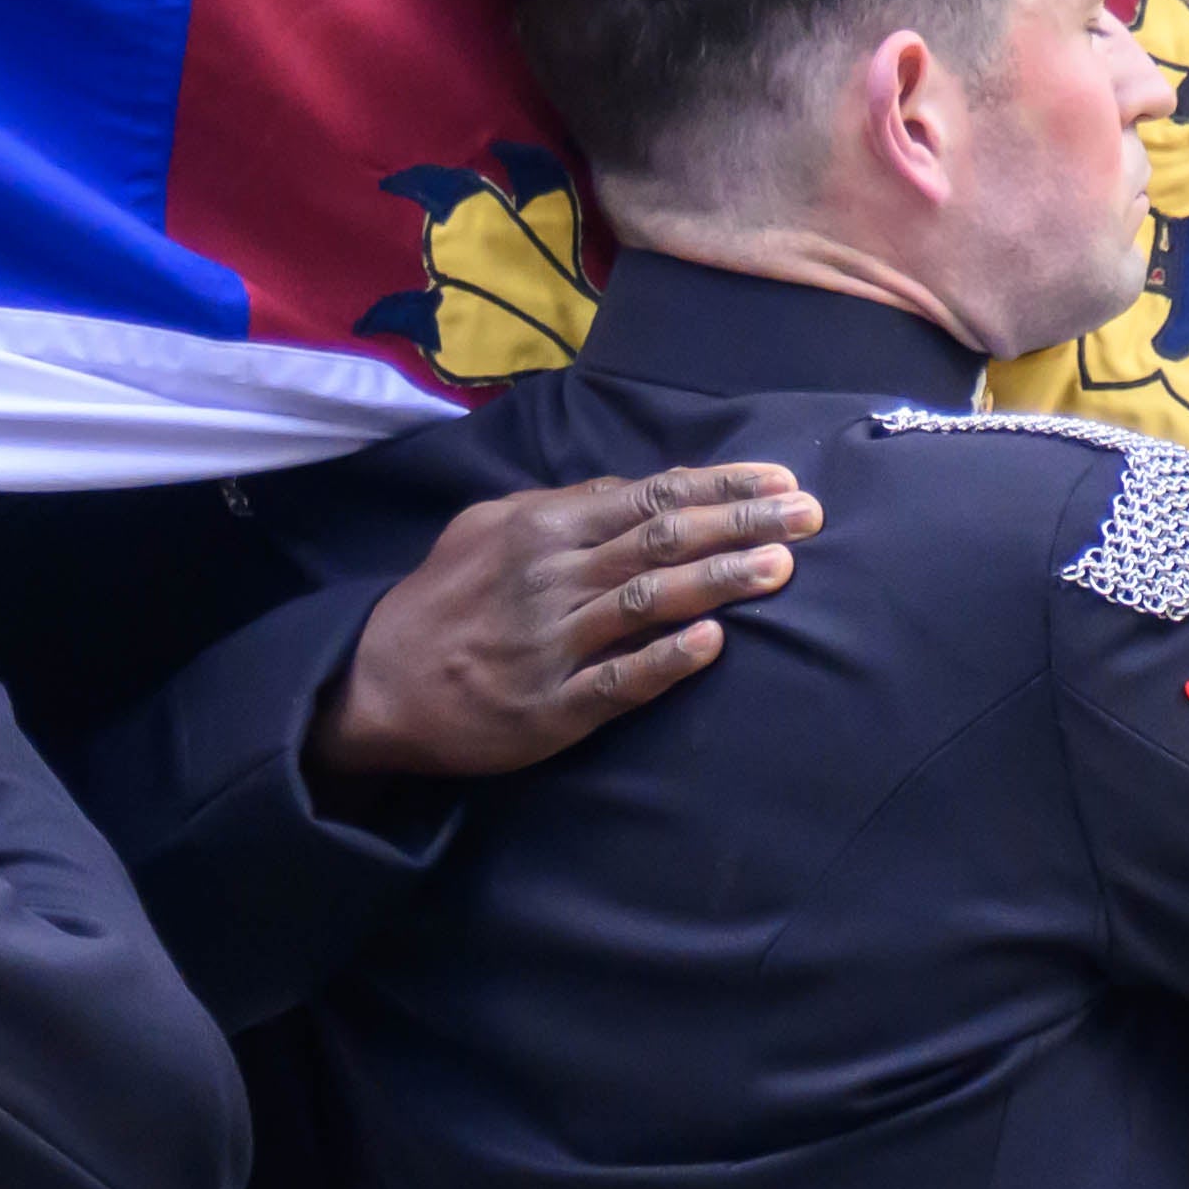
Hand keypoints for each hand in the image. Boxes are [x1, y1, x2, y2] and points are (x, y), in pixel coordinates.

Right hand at [307, 466, 820, 792]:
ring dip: (719, 583)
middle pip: (662, 541)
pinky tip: (712, 647)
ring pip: (649, 603)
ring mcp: (552, 643)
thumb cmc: (447, 599)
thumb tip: (644, 489)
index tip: (782, 482)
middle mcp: (552, 577)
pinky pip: (617, 682)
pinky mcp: (551, 707)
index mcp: (543, 528)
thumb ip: (567, 506)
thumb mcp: (491, 528)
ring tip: (782, 570)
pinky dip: (666, 662)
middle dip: (741, 526)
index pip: (651, 497)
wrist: (379, 682)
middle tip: (809, 516)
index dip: (721, 489)